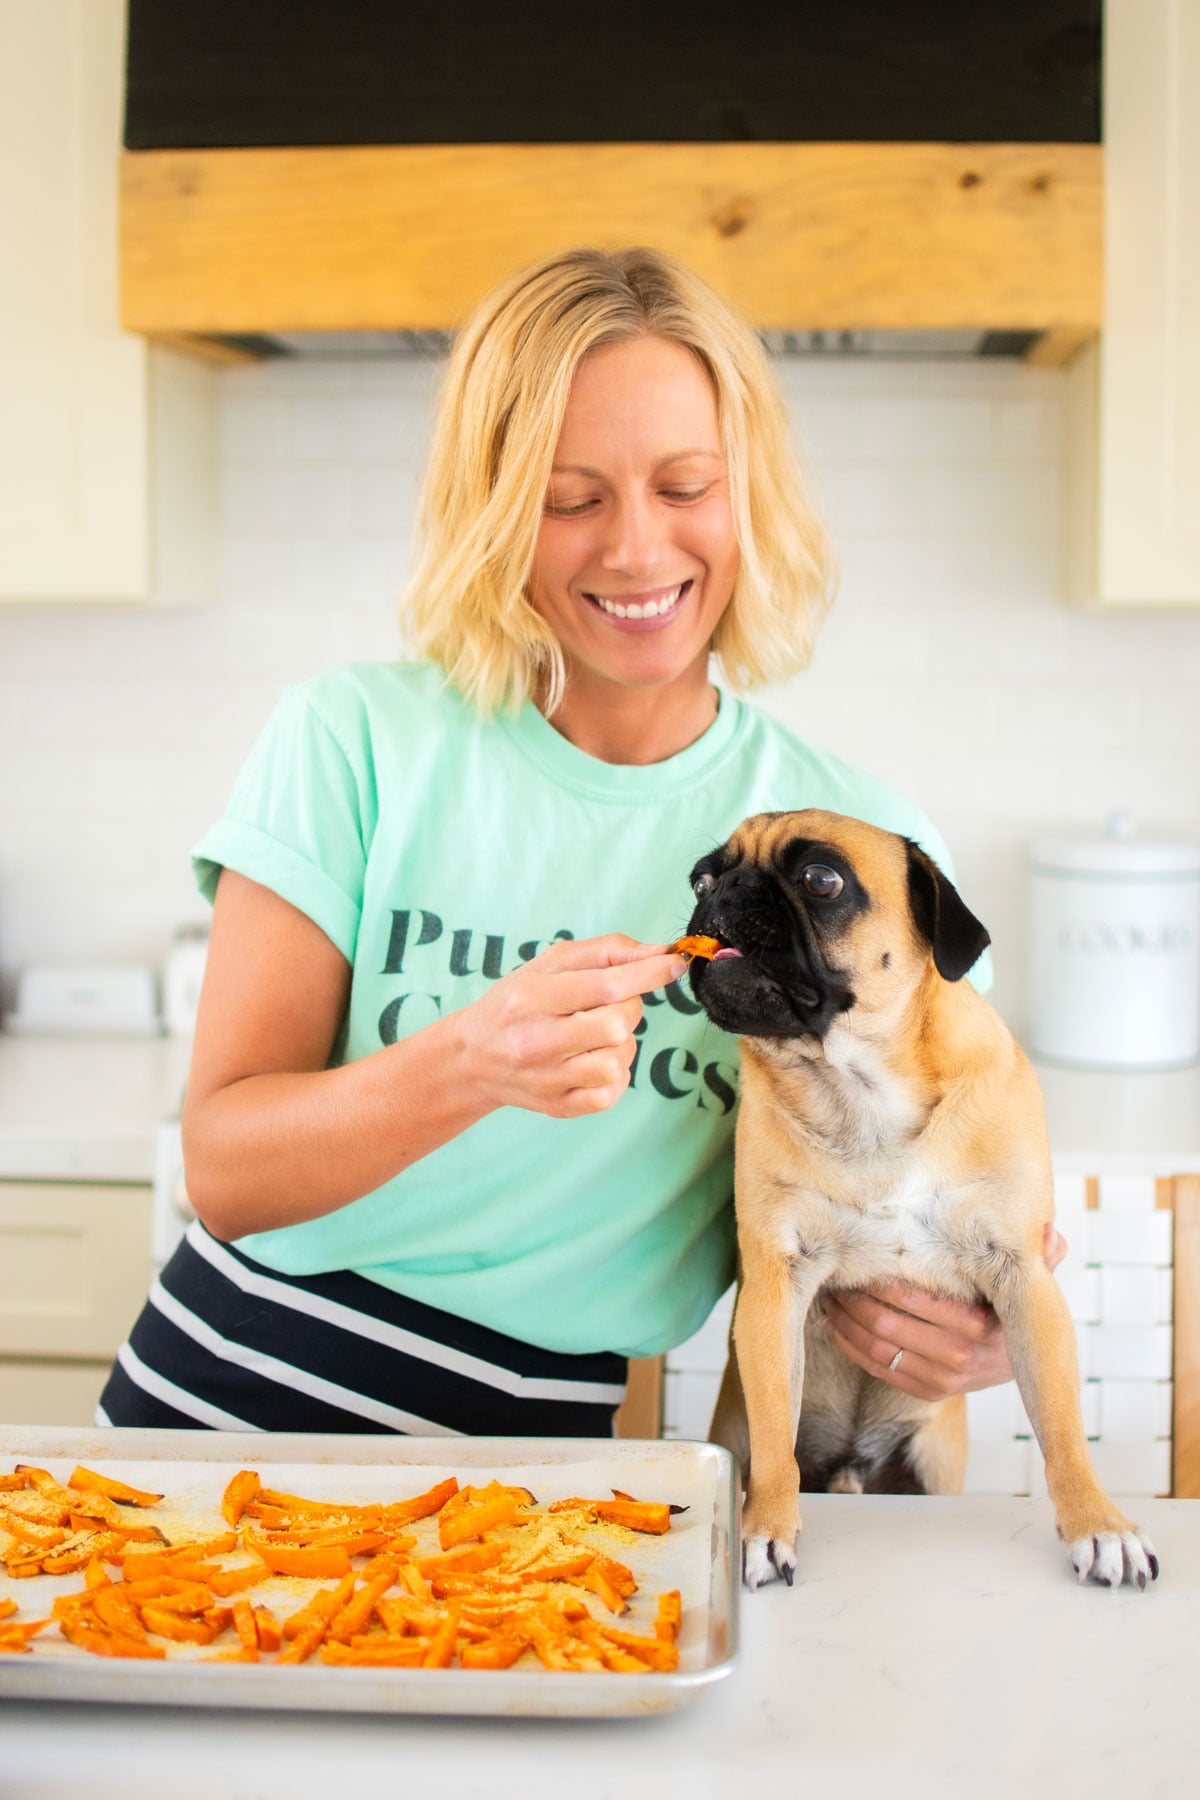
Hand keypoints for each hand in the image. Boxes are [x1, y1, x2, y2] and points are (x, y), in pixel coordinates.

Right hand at [450, 934, 686, 1119]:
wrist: (471, 1059)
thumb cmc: (517, 1003)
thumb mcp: (549, 964)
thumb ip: (606, 951)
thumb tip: (659, 952)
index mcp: (532, 997)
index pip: (605, 985)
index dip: (650, 973)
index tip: (674, 963)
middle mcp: (535, 1041)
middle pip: (617, 1026)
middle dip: (629, 1009)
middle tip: (611, 1005)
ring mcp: (547, 1079)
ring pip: (617, 1062)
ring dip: (622, 1044)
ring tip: (599, 1036)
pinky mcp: (557, 1107)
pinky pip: (611, 1093)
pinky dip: (616, 1074)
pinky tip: (595, 1060)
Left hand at [819, 1224, 1067, 1401]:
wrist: (1019, 1361)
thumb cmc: (1013, 1306)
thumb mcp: (1032, 1280)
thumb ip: (1044, 1254)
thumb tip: (1048, 1232)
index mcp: (982, 1326)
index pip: (919, 1300)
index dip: (880, 1280)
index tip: (856, 1257)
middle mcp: (960, 1356)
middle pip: (889, 1324)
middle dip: (853, 1298)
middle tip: (831, 1274)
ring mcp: (942, 1380)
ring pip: (878, 1346)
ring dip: (845, 1321)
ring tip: (828, 1295)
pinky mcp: (927, 1392)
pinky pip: (877, 1368)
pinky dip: (849, 1345)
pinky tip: (832, 1324)